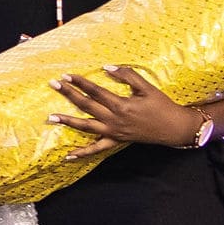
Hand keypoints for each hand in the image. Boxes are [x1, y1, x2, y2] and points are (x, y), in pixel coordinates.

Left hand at [50, 63, 203, 150]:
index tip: (66, 76)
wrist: (173, 127)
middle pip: (86, 106)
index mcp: (121, 105)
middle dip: (69, 94)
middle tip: (54, 84)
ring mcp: (114, 132)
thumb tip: (107, 67)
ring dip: (67, 121)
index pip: (95, 91)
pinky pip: (97, 149)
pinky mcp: (116, 141)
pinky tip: (68, 156)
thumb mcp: (147, 87)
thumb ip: (127, 76)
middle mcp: (114, 119)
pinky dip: (83, 153)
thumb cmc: (161, 105)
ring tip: (50, 117)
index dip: (80, 83)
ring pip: (86, 127)